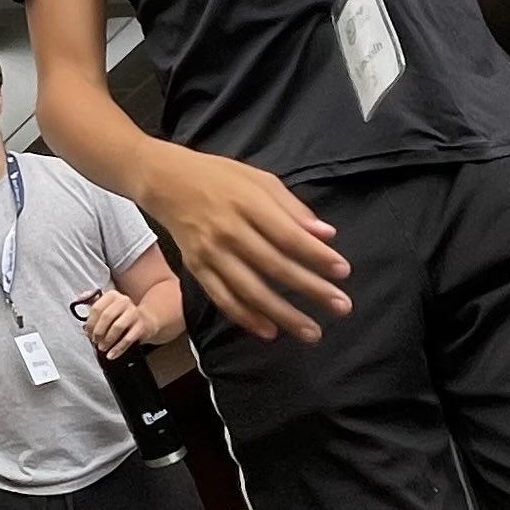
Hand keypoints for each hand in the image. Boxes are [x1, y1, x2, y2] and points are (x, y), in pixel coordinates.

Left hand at [79, 288, 146, 357]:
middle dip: (98, 332)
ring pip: (117, 327)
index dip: (90, 323)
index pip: (96, 308)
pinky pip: (128, 339)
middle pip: (106, 317)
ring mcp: (134, 313)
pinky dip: (118, 349)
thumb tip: (79, 298)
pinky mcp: (141, 326)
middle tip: (95, 341)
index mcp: (112, 295)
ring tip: (102, 348)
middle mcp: (124, 301)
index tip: (88, 333)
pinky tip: (111, 355)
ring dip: (107, 340)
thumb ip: (92, 302)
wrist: (145, 320)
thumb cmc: (121, 315)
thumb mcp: (107, 306)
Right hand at [147, 148, 349, 342]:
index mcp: (248, 203)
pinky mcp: (196, 269)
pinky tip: (270, 332)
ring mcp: (211, 253)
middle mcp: (229, 230)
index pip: (289, 236)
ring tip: (311, 332)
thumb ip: (294, 209)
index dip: (317, 256)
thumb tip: (327, 235)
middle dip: (310, 289)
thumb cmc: (220, 177)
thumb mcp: (260, 180)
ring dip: (283, 314)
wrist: (166, 181)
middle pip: (274, 266)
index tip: (343, 272)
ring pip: (250, 290)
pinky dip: (246, 318)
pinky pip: (222, 298)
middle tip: (341, 307)